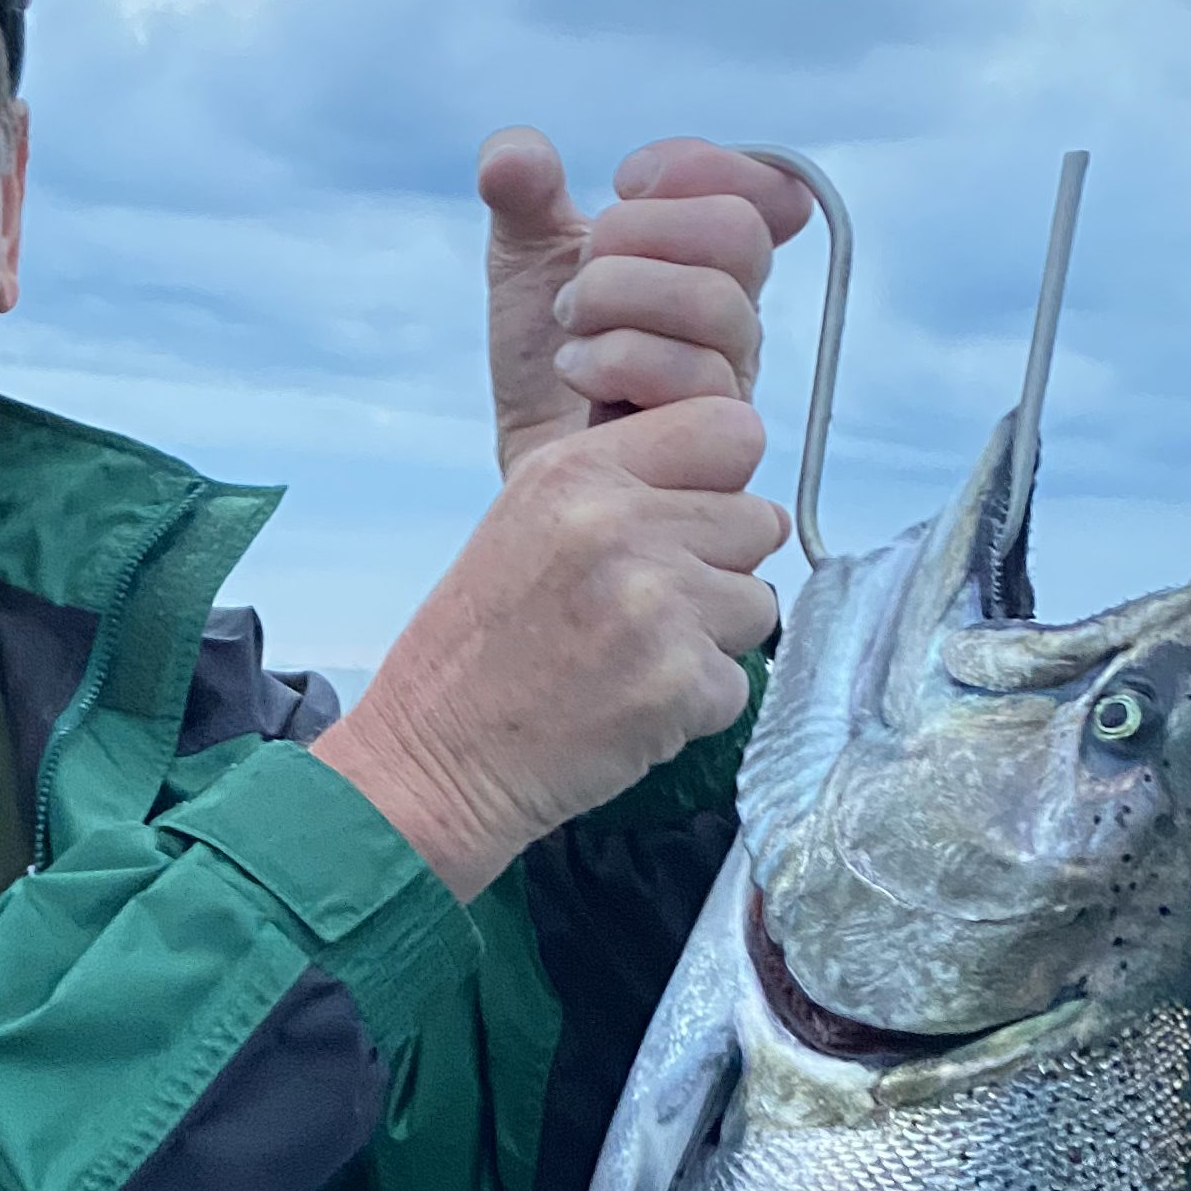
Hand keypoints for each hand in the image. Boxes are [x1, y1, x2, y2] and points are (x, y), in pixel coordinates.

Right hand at [313, 399, 781, 900]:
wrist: (432, 761)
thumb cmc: (476, 652)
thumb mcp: (528, 521)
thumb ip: (626, 486)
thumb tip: (744, 499)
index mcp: (578, 471)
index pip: (730, 429)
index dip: (723, 480)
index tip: (691, 520)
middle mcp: (621, 523)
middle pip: (758, 520)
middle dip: (719, 567)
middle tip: (647, 608)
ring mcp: (656, 602)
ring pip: (757, 603)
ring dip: (712, 639)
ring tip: (634, 659)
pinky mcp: (679, 681)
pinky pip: (738, 682)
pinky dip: (697, 705)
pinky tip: (631, 707)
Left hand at [481, 131, 814, 476]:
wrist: (535, 474)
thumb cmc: (545, 367)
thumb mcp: (526, 263)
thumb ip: (524, 193)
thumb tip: (513, 155)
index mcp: (713, 261)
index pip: (766, 188)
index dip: (699, 167)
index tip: (624, 180)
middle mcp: (737, 317)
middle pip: (738, 235)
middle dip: (641, 234)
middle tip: (583, 270)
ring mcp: (733, 379)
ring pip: (716, 304)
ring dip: (619, 297)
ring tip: (570, 325)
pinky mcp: (716, 441)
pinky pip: (693, 376)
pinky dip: (615, 357)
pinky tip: (575, 369)